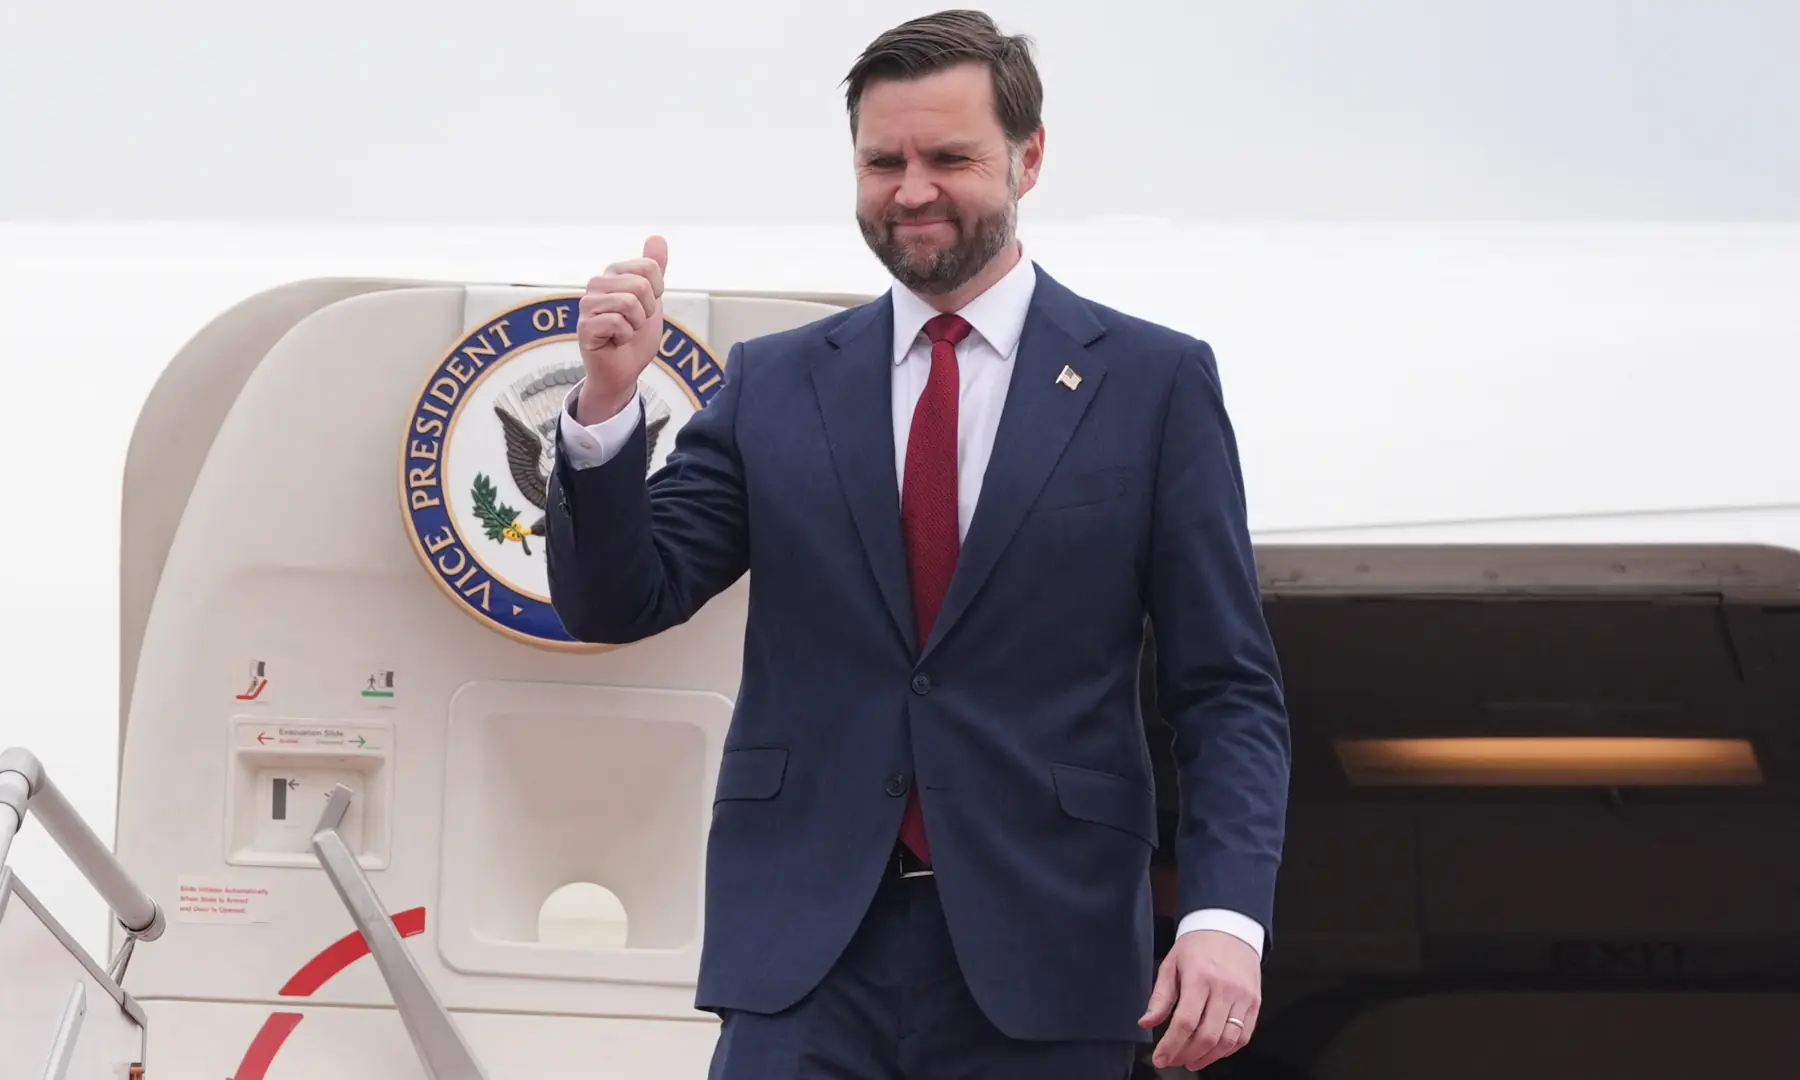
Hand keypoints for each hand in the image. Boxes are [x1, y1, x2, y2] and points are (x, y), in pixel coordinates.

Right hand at [574, 235, 667, 422]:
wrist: (624, 371)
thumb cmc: (634, 337)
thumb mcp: (652, 299)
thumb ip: (654, 269)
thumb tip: (657, 237)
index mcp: (612, 274)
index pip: (649, 268)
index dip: (656, 292)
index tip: (645, 307)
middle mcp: (596, 285)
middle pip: (641, 285)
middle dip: (646, 310)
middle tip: (633, 323)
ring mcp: (587, 305)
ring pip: (629, 303)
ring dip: (636, 325)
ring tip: (624, 332)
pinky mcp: (585, 327)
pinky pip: (618, 322)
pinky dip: (625, 336)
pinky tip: (615, 341)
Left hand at [1139, 929, 1260, 1070]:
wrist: (1230, 927)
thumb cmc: (1197, 945)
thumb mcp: (1171, 964)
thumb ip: (1160, 997)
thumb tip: (1146, 1023)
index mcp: (1199, 977)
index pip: (1185, 1021)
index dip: (1171, 1045)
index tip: (1160, 1058)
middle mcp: (1224, 988)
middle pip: (1207, 1035)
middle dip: (1187, 1055)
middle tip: (1173, 1061)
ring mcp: (1243, 996)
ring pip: (1228, 1040)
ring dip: (1208, 1057)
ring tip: (1191, 1061)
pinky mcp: (1255, 1002)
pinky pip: (1244, 1035)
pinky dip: (1228, 1050)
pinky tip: (1213, 1052)